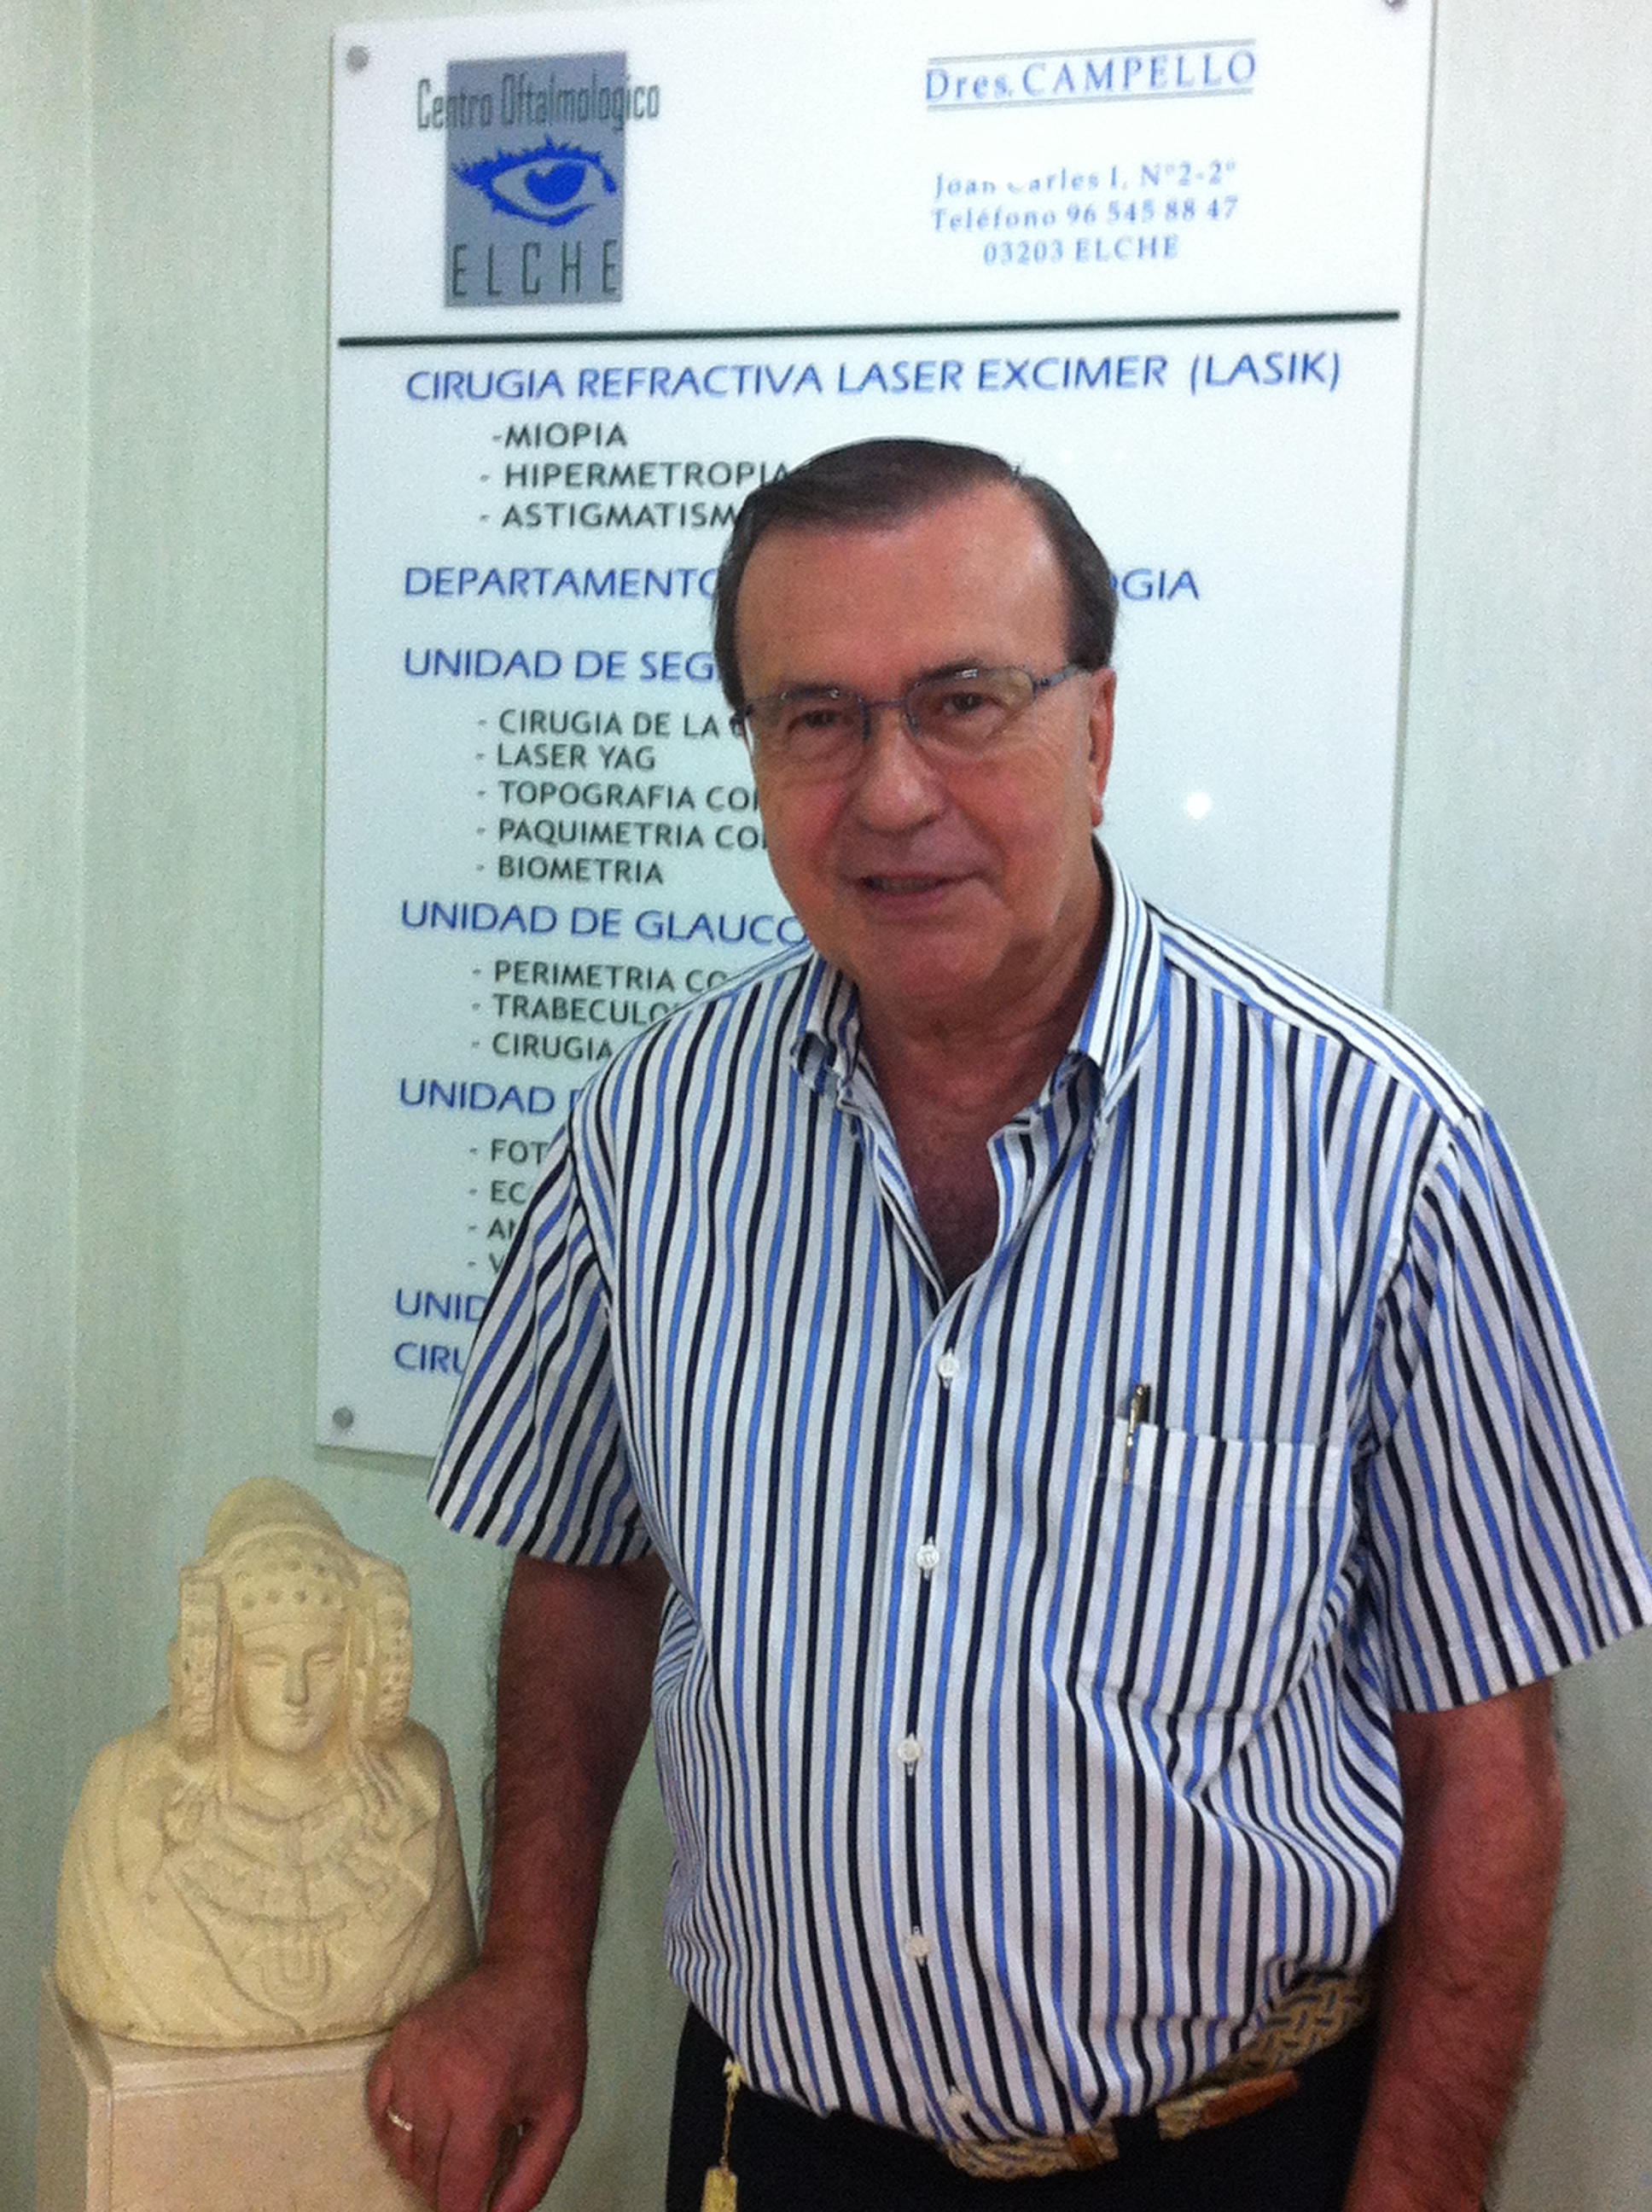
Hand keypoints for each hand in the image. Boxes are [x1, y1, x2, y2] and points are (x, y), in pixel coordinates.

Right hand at [367, 1955, 587, 2211]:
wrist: (528, 1970)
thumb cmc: (551, 2042)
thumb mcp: (560, 2113)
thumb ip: (530, 2177)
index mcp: (481, 2096)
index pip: (455, 2183)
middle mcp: (436, 2078)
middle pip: (424, 2170)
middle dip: (447, 2186)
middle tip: (473, 2172)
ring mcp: (410, 2057)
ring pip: (399, 2146)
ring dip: (423, 2163)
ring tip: (454, 2146)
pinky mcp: (396, 2042)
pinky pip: (378, 2110)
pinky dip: (396, 2132)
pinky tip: (425, 2126)